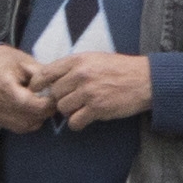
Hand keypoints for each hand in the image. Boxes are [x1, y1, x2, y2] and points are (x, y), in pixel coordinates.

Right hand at [0, 46, 53, 130]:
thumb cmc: (5, 60)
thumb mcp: (26, 61)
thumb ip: (42, 76)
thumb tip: (57, 89)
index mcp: (3, 84)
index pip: (29, 103)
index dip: (47, 104)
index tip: (55, 97)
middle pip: (28, 117)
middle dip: (44, 112)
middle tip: (52, 101)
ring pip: (24, 126)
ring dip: (38, 118)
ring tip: (42, 104)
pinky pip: (17, 127)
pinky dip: (29, 122)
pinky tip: (32, 110)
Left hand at [39, 50, 155, 125]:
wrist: (146, 80)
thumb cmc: (121, 69)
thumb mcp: (95, 58)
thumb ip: (74, 67)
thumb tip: (52, 79)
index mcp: (78, 60)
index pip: (46, 72)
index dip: (38, 84)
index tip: (37, 90)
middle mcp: (81, 75)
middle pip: (54, 93)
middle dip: (61, 99)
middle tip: (73, 100)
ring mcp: (88, 92)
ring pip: (63, 108)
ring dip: (70, 111)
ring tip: (82, 108)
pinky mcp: (97, 108)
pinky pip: (75, 122)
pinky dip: (78, 123)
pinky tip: (87, 118)